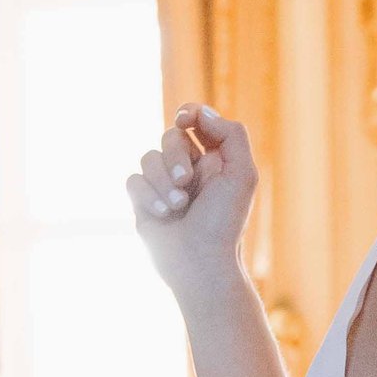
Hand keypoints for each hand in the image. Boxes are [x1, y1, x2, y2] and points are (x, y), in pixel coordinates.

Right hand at [128, 105, 256, 298]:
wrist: (201, 263)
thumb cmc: (225, 222)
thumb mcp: (242, 174)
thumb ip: (231, 135)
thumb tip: (200, 113)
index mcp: (214, 160)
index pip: (196, 122)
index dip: (189, 114)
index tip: (184, 120)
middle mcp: (188, 169)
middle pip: (170, 137)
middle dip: (176, 158)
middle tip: (186, 183)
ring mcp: (164, 184)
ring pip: (148, 157)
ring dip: (162, 181)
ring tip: (177, 207)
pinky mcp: (144, 201)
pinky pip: (133, 180)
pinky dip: (147, 195)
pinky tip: (162, 214)